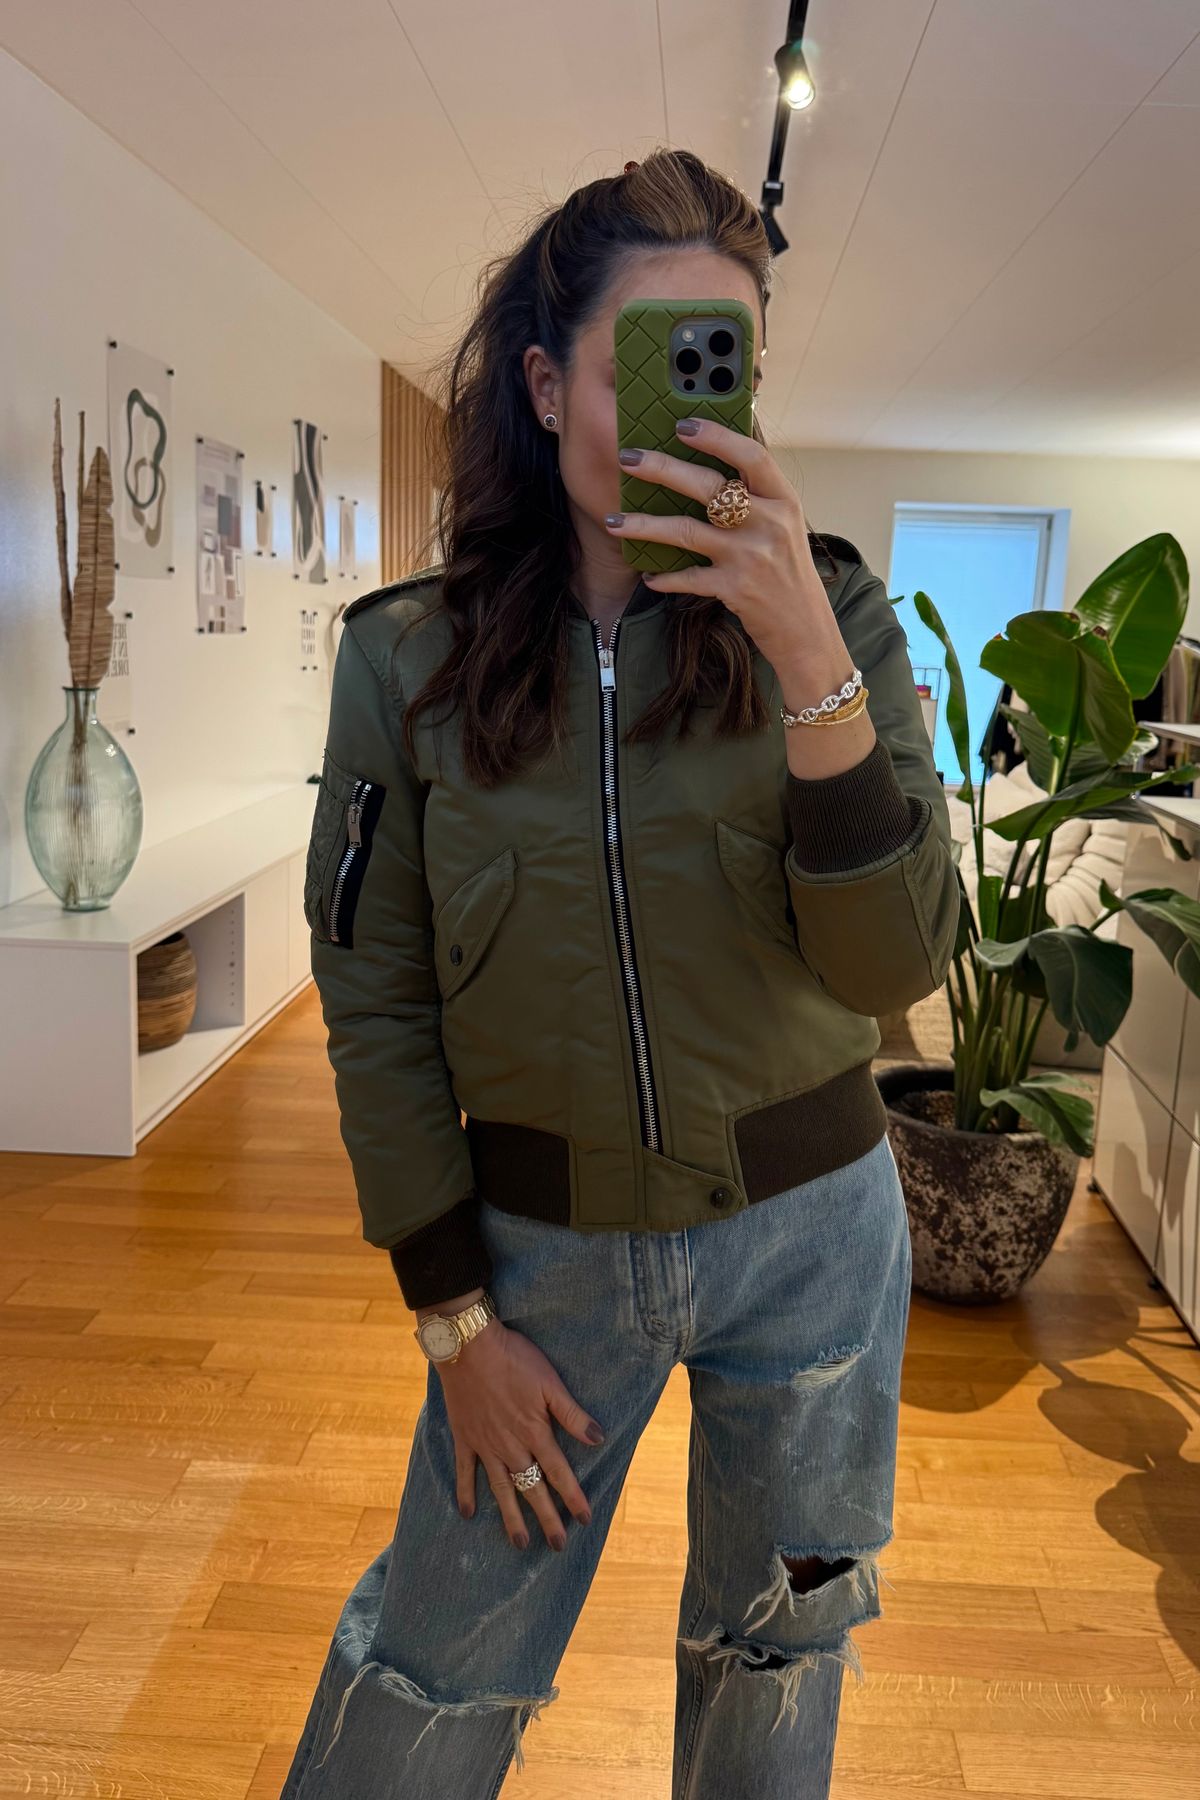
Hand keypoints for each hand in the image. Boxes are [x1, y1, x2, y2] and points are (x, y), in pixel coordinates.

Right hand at [438, 1317, 602, 1551]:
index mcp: (535, 1432)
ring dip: (511, 1517)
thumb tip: (599, 1439)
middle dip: (547, 1518)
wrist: (469, 1347)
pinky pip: (466, 1472)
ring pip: (502, 1489)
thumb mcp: (549, 1383)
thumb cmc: (514, 1359)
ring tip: (520, 1543)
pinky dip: (466, 1492)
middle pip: (532, 1488)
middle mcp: (511, 1446)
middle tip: (557, 1545)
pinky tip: (467, 1513)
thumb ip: (572, 1415)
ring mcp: (485, 1446)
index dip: (573, 1497)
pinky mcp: (464, 1439)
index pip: (559, 1472)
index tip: (584, 1519)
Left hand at [606, 417, 849, 680]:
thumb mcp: (784, 526)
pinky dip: (665, 578)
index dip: (716, 437)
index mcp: (784, 500)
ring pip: (686, 531)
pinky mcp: (735, 588)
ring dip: (645, 525)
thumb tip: (711, 462)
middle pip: (708, 487)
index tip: (682, 424)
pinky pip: (688, 577)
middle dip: (662, 468)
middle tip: (628, 458)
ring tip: (613, 522)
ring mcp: (751, 556)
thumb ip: (757, 496)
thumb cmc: (789, 572)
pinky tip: (648, 576)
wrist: (806, 630)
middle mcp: (769, 523)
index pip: (751, 455)